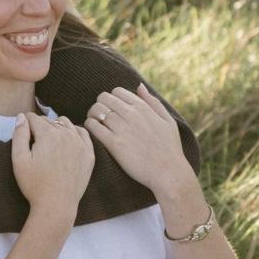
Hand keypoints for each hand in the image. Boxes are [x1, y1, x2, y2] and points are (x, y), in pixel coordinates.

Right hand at [11, 112, 93, 214]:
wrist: (57, 205)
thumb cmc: (34, 185)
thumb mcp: (19, 160)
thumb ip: (19, 134)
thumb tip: (22, 116)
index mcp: (47, 134)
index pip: (34, 118)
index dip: (26, 125)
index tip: (24, 135)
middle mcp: (66, 134)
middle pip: (49, 120)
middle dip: (40, 127)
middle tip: (35, 144)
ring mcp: (80, 143)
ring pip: (66, 123)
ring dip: (56, 128)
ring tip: (50, 143)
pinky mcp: (89, 154)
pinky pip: (82, 133)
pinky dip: (74, 132)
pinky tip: (67, 141)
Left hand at [85, 84, 196, 201]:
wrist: (168, 172)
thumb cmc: (170, 147)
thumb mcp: (168, 121)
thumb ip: (153, 102)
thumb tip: (139, 86)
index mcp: (143, 107)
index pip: (117, 91)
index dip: (112, 99)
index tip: (112, 109)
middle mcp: (131, 114)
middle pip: (103, 98)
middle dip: (100, 105)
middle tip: (100, 116)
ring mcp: (122, 128)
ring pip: (96, 110)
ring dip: (92, 115)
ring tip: (95, 123)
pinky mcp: (114, 143)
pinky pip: (93, 127)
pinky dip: (89, 126)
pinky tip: (92, 132)